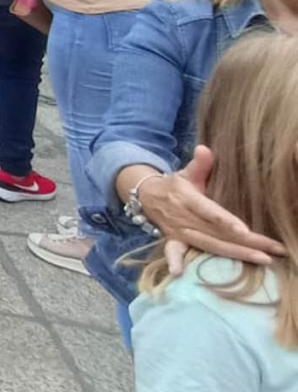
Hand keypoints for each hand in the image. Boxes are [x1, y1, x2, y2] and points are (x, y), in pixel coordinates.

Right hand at [137, 149, 286, 272]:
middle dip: (247, 243)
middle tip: (274, 249)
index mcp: (187, 198)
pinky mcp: (173, 240)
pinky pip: (173, 252)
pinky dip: (174, 261)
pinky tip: (178, 273)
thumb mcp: (186, 172)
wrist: (147, 195)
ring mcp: (179, 231)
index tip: (245, 231)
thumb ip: (199, 164)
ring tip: (263, 259)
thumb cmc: (175, 184)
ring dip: (235, 254)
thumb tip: (205, 149)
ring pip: (209, 245)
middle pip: (218, 233)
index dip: (226, 221)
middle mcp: (183, 217)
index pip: (209, 211)